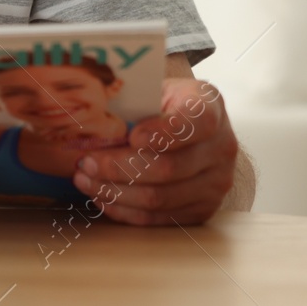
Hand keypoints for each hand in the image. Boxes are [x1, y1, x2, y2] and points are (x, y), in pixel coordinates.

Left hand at [70, 77, 238, 225]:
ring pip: (160, 198)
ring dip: (115, 192)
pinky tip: (101, 196)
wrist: (191, 125)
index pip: (192, 123)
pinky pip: (159, 218)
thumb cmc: (164, 102)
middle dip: (119, 168)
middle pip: (168, 168)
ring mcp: (216, 182)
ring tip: (85, 180)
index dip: (162, 133)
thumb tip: (92, 115)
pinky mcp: (203, 209)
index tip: (132, 136)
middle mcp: (221, 147)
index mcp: (210, 107)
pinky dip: (125, 210)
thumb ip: (133, 99)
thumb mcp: (154, 87)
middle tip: (86, 162)